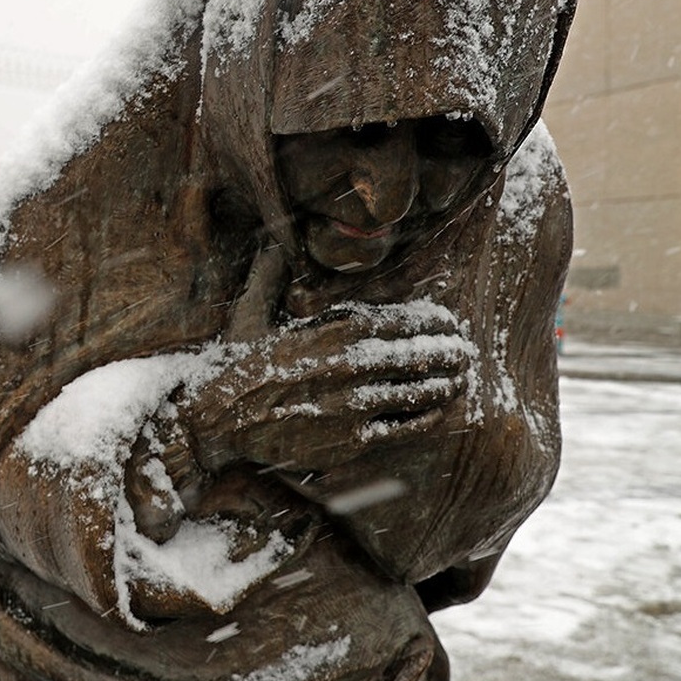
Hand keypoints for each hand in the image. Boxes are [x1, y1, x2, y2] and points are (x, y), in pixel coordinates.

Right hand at [182, 299, 473, 472]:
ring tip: (461, 377)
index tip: (447, 322)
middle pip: (419, 356)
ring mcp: (355, 406)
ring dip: (446, 383)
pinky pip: (404, 427)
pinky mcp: (352, 441)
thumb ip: (270, 273)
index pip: (401, 322)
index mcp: (333, 332)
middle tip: (464, 350)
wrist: (216, 420)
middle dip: (448, 352)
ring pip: (419, 391)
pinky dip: (428, 415)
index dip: (431, 322)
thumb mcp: (249, 311)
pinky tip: (439, 408)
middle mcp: (350, 366)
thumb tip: (274, 239)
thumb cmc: (234, 365)